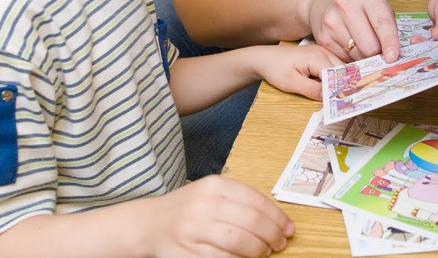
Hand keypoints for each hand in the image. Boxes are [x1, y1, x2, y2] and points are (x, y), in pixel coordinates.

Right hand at [152, 175, 293, 256]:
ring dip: (259, 251)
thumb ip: (240, 201)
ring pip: (239, 243)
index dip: (278, 218)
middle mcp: (204, 204)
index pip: (257, 201)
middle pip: (252, 222)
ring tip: (264, 253)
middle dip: (272, 236)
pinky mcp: (186, 253)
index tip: (288, 229)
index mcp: (215, 185)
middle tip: (279, 244)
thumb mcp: (212, 193)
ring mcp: (194, 229)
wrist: (149, 224)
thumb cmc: (188, 209)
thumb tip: (277, 220)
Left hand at [256, 44, 343, 99]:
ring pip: (340, 70)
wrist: (264, 59)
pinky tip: (330, 90)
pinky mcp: (320, 56)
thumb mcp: (292, 83)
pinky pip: (333, 68)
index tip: (344, 105)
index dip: (341, 90)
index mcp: (318, 57)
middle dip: (345, 86)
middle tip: (345, 104)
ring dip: (339, 83)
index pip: (337, 76)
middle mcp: (324, 52)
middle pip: (343, 71)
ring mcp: (323, 52)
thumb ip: (312, 90)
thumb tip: (331, 98)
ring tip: (339, 99)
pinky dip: (334, 79)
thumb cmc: (275, 70)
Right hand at [306, 0, 399, 61]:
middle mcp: (346, 5)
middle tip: (376, 46)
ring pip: (357, 54)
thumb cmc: (356, 2)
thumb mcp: (376, 2)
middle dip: (377, 51)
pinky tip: (348, 43)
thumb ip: (388, 23)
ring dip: (363, 55)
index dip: (390, 43)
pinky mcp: (322, 37)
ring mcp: (332, 21)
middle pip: (369, 45)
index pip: (382, 23)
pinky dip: (350, 55)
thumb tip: (393, 53)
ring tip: (360, 42)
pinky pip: (344, 58)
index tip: (393, 57)